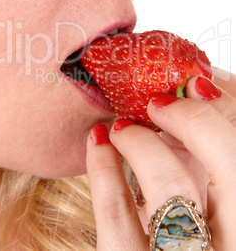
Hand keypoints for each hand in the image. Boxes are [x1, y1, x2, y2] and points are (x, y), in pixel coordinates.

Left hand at [86, 75, 235, 249]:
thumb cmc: (193, 224)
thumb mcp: (213, 194)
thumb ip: (212, 155)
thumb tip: (198, 93)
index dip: (221, 111)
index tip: (195, 87)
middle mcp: (229, 242)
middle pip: (225, 164)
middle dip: (191, 120)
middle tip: (159, 103)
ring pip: (168, 185)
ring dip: (143, 140)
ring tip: (123, 126)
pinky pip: (115, 212)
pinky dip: (103, 166)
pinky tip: (98, 140)